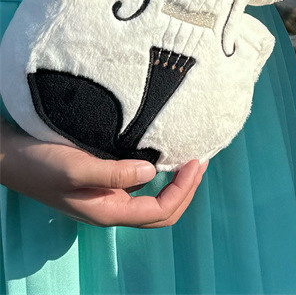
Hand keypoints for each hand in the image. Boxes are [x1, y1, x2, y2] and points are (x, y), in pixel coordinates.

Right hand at [0, 121, 206, 227]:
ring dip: (176, 184)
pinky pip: (140, 187)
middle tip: (202, 161)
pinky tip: (164, 157)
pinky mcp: (103, 185)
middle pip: (162, 213)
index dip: (185, 189)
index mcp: (108, 211)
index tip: (197, 161)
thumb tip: (153, 173)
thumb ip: (114, 172)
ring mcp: (107, 198)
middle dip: (187, 190)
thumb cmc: (41, 164)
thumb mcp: (77, 168)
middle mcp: (111, 208)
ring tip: (190, 159)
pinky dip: (160, 176)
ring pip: (152, 202)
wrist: (12, 158)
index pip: (160, 211)